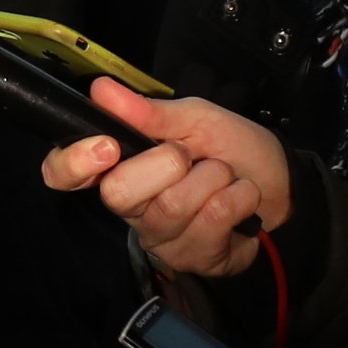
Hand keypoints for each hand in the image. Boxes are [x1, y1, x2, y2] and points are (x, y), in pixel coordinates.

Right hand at [37, 79, 291, 279]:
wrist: (283, 185)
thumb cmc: (233, 148)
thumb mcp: (196, 118)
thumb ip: (148, 112)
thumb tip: (100, 89)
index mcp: (120, 164)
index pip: (64, 173)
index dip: (73, 163)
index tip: (106, 147)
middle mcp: (130, 205)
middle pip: (119, 193)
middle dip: (168, 164)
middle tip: (190, 156)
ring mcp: (159, 236)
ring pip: (171, 208)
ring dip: (213, 179)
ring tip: (223, 177)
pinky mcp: (190, 259)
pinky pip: (208, 225)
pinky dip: (236, 199)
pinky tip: (240, 201)